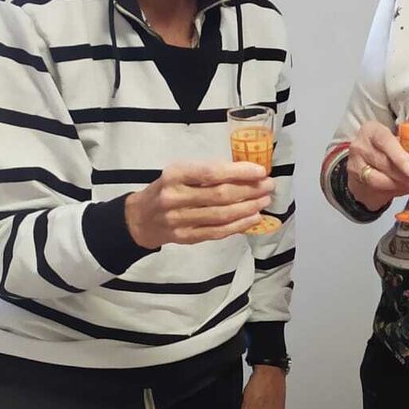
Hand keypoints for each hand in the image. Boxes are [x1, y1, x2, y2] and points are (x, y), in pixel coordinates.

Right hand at [126, 161, 272, 247]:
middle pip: (220, 195)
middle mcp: (175, 197)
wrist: (140, 218)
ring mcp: (179, 220)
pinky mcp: (186, 237)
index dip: (239, 173)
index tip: (260, 171)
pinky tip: (254, 218)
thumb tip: (247, 173)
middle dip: (249, 190)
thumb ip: (208, 172)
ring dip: (248, 208)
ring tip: (265, 200)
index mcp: (175, 175)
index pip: (211, 173)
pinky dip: (239, 225)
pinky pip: (217, 232)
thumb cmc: (167, 189)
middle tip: (268, 186)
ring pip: (221, 215)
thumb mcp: (181, 172)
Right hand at [345, 120, 408, 211]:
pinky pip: (378, 187)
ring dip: (403, 185)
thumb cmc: (386, 153)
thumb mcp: (403, 147)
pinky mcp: (355, 178)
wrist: (364, 168)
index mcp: (373, 129)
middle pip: (386, 162)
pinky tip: (405, 189)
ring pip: (381, 178)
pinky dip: (395, 189)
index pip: (384, 139)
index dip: (399, 155)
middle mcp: (361, 144)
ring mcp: (356, 162)